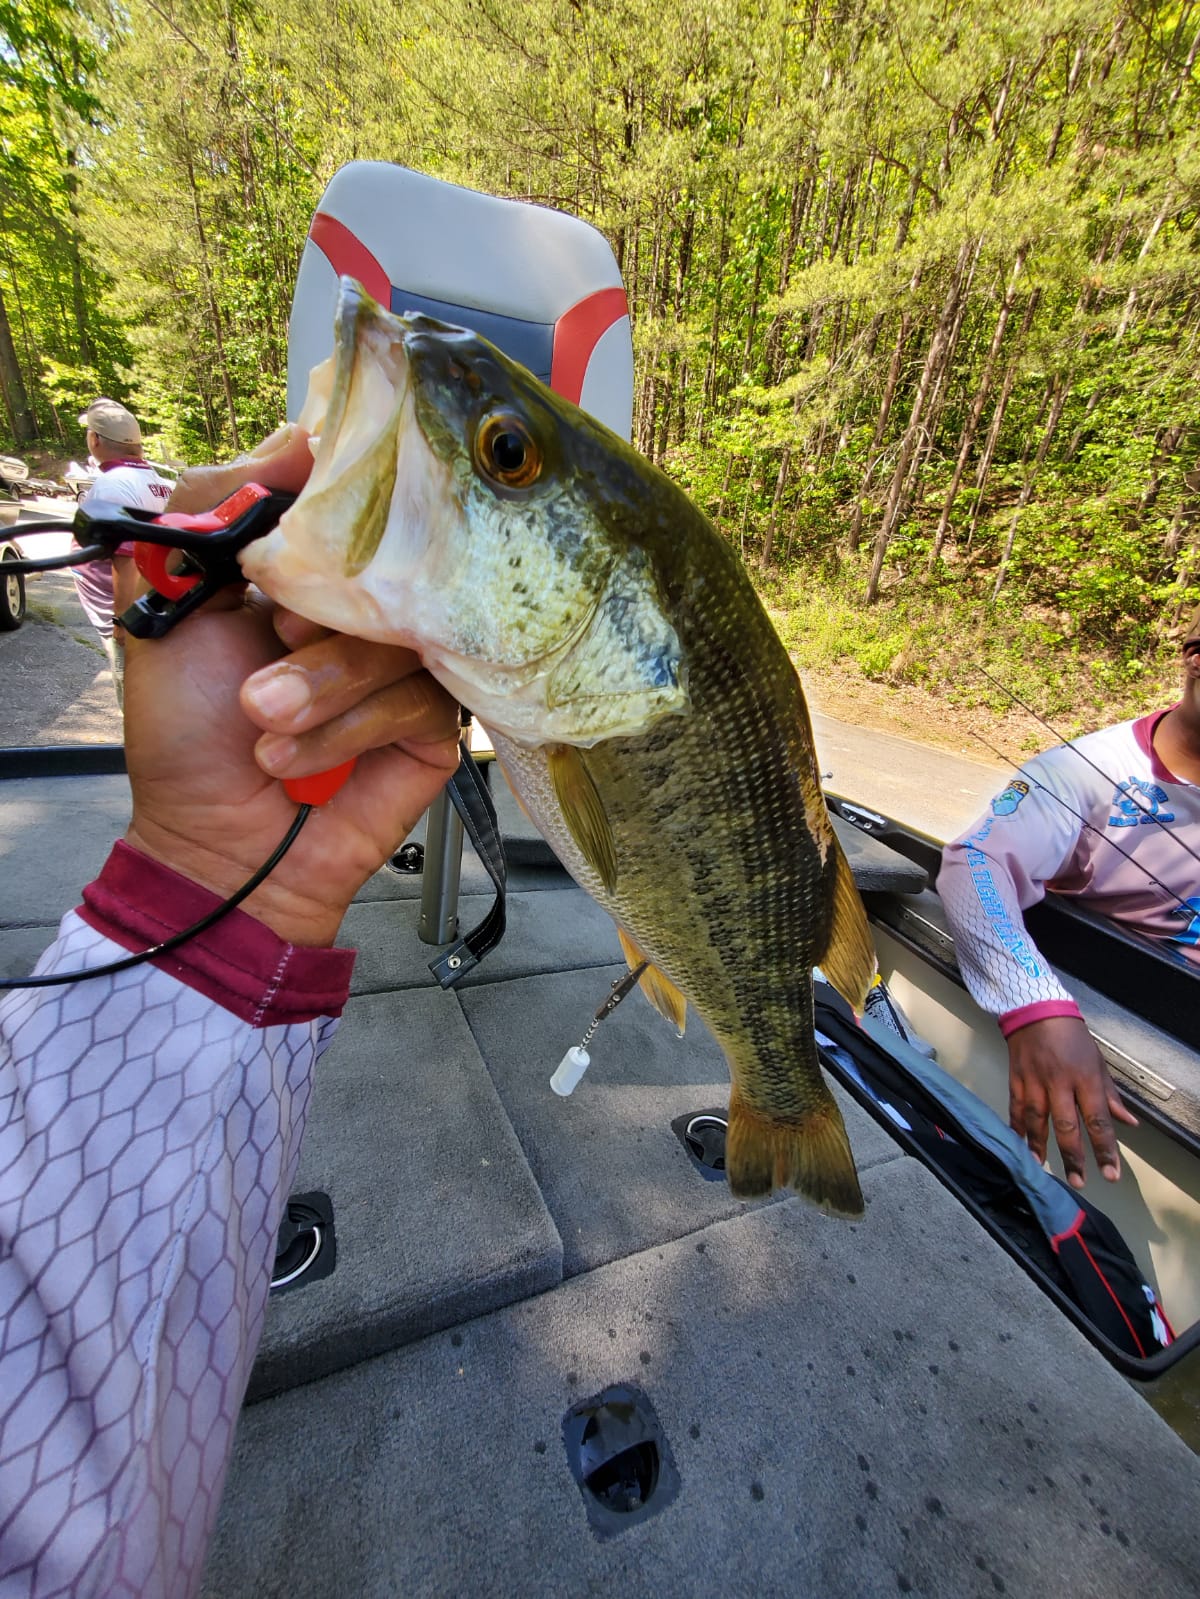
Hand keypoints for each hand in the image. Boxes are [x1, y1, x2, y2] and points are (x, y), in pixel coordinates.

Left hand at [123, 431, 459, 945]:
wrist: (217, 847)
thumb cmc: (187, 735)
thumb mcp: (167, 603)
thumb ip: (206, 507)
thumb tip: (295, 439)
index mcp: (306, 571)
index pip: (347, 504)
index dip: (326, 519)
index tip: (289, 551)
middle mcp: (362, 611)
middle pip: (387, 567)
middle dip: (314, 618)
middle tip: (270, 642)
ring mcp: (405, 667)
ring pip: (402, 637)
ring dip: (320, 687)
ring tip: (263, 723)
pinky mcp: (436, 726)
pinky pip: (421, 699)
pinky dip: (349, 730)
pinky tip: (298, 761)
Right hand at [1007, 1015, 1137, 1187]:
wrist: (1036, 1011)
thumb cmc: (1073, 1037)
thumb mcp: (1097, 1062)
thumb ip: (1111, 1096)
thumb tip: (1128, 1123)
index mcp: (1085, 1078)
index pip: (1098, 1119)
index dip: (1104, 1148)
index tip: (1110, 1173)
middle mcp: (1059, 1082)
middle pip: (1066, 1125)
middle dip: (1073, 1156)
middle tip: (1079, 1182)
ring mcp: (1034, 1081)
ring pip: (1037, 1120)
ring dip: (1040, 1146)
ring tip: (1043, 1167)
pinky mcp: (1016, 1080)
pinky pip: (1016, 1109)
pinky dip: (1017, 1129)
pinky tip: (1020, 1146)